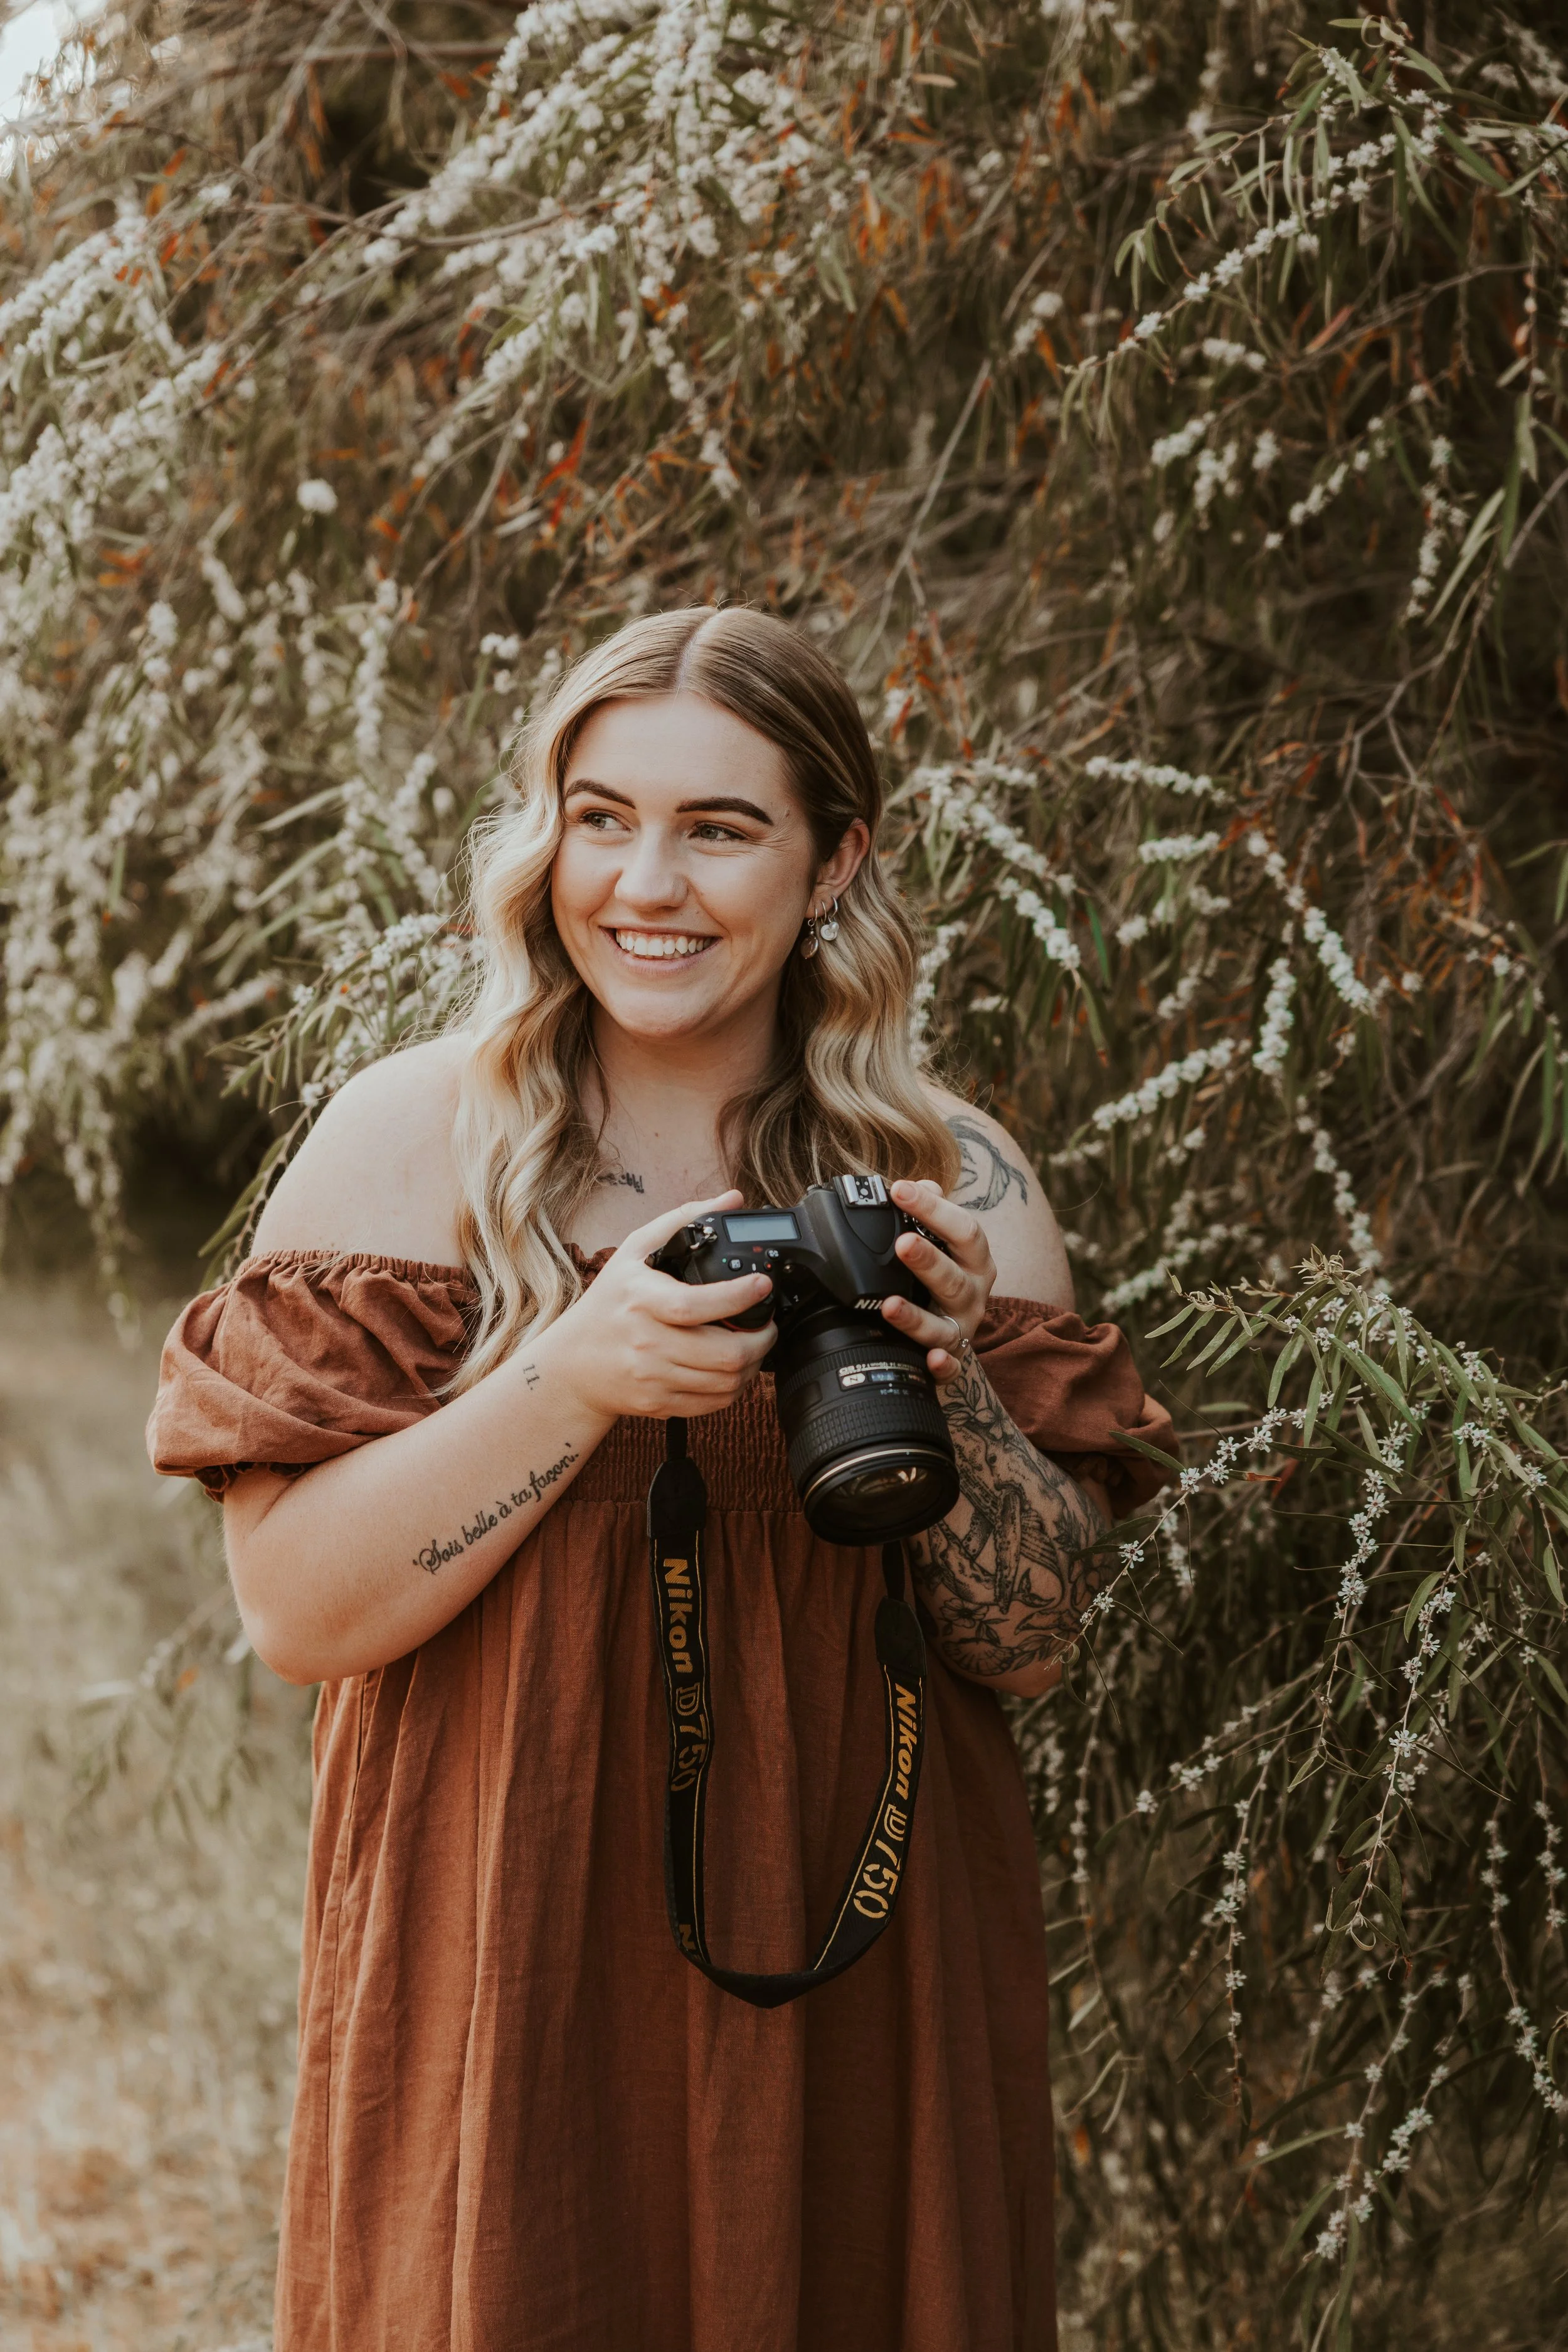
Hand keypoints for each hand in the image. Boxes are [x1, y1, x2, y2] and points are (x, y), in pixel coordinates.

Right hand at [546, 1191, 776, 1422]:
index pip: (695, 1305)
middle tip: (768, 1324)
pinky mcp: (659, 1404)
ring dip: (754, 1364)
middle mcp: (646, 1342)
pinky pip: (713, 1403)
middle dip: (762, 1339)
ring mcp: (653, 1378)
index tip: (763, 1284)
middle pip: (724, 1354)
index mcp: (641, 1300)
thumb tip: (731, 1199)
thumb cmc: (608, 1303)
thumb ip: (684, 1220)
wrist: (573, 1364)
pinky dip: (735, 1388)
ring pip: (726, 1382)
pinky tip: (734, 1369)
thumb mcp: (634, 1251)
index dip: (737, 1297)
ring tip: (755, 1346)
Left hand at [882, 1178, 996, 1386]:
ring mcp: (962, 1328)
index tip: (899, 1189)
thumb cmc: (944, 1276)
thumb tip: (915, 1184)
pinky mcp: (952, 1360)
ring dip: (915, 1316)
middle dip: (928, 1260)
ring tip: (889, 1305)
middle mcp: (973, 1293)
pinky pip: (949, 1367)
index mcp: (973, 1259)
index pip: (962, 1229)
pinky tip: (930, 1359)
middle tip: (901, 1243)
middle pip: (953, 1277)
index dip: (933, 1208)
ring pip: (942, 1324)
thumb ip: (929, 1212)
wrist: (955, 1330)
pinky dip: (941, 1365)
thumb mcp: (943, 1242)